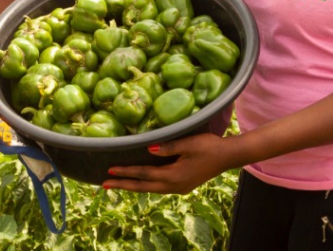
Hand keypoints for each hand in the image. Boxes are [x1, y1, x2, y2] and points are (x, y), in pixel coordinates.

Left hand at [101, 132, 233, 194]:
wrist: (228, 156)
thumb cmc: (209, 146)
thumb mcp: (189, 143)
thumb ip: (168, 147)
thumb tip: (148, 149)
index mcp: (174, 176)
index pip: (144, 174)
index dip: (126, 172)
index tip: (110, 171)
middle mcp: (175, 185)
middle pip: (144, 186)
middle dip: (124, 185)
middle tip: (104, 184)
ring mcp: (179, 188)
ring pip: (151, 189)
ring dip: (134, 186)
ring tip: (118, 183)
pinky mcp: (183, 185)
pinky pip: (159, 187)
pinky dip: (146, 184)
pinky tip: (141, 182)